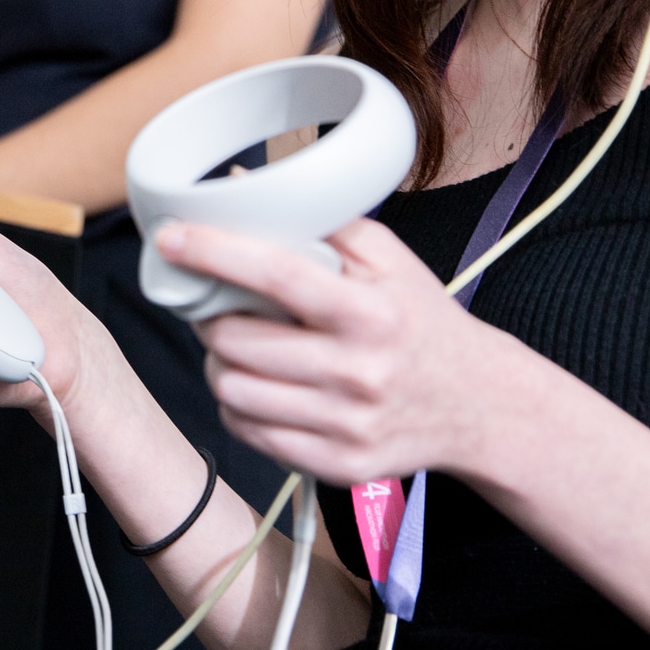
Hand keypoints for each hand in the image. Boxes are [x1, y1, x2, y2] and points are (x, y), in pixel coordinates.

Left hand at [159, 218, 517, 486]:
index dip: (215, 253)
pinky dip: (238, 405)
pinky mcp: (339, 466)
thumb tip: (238, 183)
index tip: (171, 238)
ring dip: (218, 363)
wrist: (479, 404)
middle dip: (209, 317)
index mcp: (372, 312)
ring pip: (234, 392)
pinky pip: (251, 434)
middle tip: (212, 304)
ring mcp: (347, 426)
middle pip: (239, 342)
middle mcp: (360, 372)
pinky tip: (258, 384)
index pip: (277, 276)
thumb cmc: (420, 319)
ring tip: (234, 345)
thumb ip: (319, 219)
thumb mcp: (388, 258)